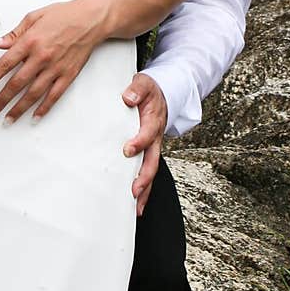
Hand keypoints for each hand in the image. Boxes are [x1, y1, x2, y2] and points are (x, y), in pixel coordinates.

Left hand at [0, 0, 104, 122]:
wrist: (90, 19)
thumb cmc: (63, 14)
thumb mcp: (34, 17)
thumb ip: (14, 34)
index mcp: (30, 41)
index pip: (5, 64)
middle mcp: (41, 57)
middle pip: (16, 83)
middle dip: (1, 100)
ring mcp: (55, 68)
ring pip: (33, 93)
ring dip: (18, 109)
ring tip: (7, 120)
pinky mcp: (68, 75)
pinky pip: (54, 96)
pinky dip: (43, 108)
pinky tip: (34, 118)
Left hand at [121, 73, 167, 216]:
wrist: (162, 95)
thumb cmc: (149, 92)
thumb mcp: (144, 84)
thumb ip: (137, 89)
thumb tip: (128, 98)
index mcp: (153, 120)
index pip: (148, 133)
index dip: (140, 141)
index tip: (128, 150)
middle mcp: (155, 138)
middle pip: (153, 160)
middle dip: (144, 177)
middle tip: (134, 190)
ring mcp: (153, 148)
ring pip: (151, 171)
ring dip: (145, 189)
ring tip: (136, 206)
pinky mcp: (148, 153)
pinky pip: (147, 172)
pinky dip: (144, 190)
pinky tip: (136, 203)